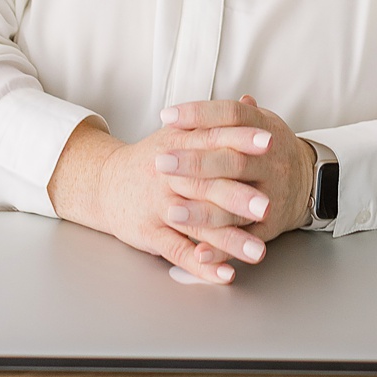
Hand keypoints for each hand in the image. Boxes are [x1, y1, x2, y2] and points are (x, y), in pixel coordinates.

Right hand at [47, 116, 274, 284]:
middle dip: (238, 196)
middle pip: (207, 184)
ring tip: (257, 251)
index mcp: (180, 145)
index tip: (270, 142)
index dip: (241, 139)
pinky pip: (178, 251)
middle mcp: (169, 174)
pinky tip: (225, 274)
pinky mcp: (149, 233)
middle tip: (269, 206)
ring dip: (229, 240)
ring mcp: (159, 205)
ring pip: (197, 224)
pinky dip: (202, 265)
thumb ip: (216, 121)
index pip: (213, 138)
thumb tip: (251, 102)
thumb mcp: (180, 133)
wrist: (106, 182)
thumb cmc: (152, 158)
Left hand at [157, 95, 315, 253]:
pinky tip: (199, 253)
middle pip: (232, 161)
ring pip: (235, 203)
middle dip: (195, 163)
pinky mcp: (270, 227)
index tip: (167, 117)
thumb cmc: (268, 149)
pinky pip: (244, 238)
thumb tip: (193, 107)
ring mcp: (272, 195)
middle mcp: (271, 162)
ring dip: (202, 211)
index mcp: (264, 129)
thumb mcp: (256, 123)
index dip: (200, 114)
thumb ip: (227, 116)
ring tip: (172, 212)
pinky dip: (221, 249)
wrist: (307, 181)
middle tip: (161, 162)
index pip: (231, 116)